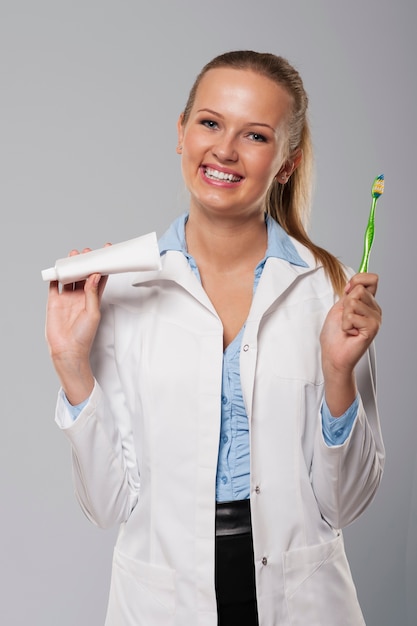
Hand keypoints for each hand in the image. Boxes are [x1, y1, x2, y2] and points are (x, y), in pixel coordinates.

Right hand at [45, 248, 107, 403]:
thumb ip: (93, 293)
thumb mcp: (93, 312)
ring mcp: (67, 298)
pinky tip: (58, 267)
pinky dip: (55, 275)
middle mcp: (80, 297)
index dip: (102, 266)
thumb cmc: (84, 336)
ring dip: (71, 265)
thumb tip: (94, 275)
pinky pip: (54, 285)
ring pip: (69, 277)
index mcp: (93, 299)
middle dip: (85, 262)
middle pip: (83, 274)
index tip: (106, 253)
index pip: (99, 278)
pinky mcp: (54, 301)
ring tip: (74, 254)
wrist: (67, 350)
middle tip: (88, 252)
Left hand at [320, 273, 381, 414]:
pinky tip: (350, 333)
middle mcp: (375, 310)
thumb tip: (355, 281)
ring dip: (344, 315)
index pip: (371, 279)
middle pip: (359, 289)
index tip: (347, 290)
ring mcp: (376, 319)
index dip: (358, 280)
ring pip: (354, 302)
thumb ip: (350, 293)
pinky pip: (353, 315)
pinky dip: (345, 324)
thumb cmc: (335, 334)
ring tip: (347, 327)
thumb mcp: (340, 307)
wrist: (333, 355)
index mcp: (368, 303)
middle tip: (345, 319)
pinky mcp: (373, 327)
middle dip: (345, 303)